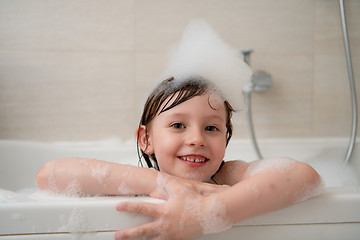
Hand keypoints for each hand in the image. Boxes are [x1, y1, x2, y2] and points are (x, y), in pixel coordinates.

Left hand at [114, 173, 230, 239]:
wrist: (210, 214)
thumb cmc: (196, 202)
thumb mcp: (180, 189)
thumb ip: (167, 182)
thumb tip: (158, 175)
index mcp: (163, 211)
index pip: (141, 208)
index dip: (128, 207)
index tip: (118, 206)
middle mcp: (165, 224)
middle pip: (142, 231)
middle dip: (128, 234)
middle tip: (117, 236)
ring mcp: (171, 234)